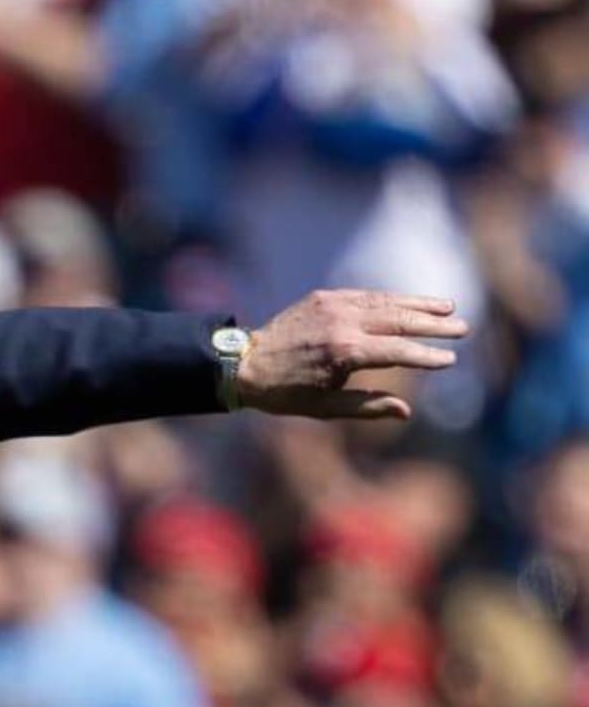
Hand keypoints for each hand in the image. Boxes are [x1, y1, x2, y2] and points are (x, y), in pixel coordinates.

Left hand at [238, 289, 469, 419]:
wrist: (243, 363)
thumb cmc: (285, 393)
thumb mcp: (325, 408)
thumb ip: (367, 406)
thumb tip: (406, 411)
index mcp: (344, 352)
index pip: (399, 351)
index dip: (427, 355)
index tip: (450, 359)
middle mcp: (342, 324)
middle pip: (399, 320)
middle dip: (434, 324)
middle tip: (462, 328)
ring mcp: (332, 306)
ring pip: (386, 302)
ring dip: (418, 304)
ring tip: (447, 308)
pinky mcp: (324, 296)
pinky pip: (365, 295)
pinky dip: (390, 298)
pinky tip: (409, 302)